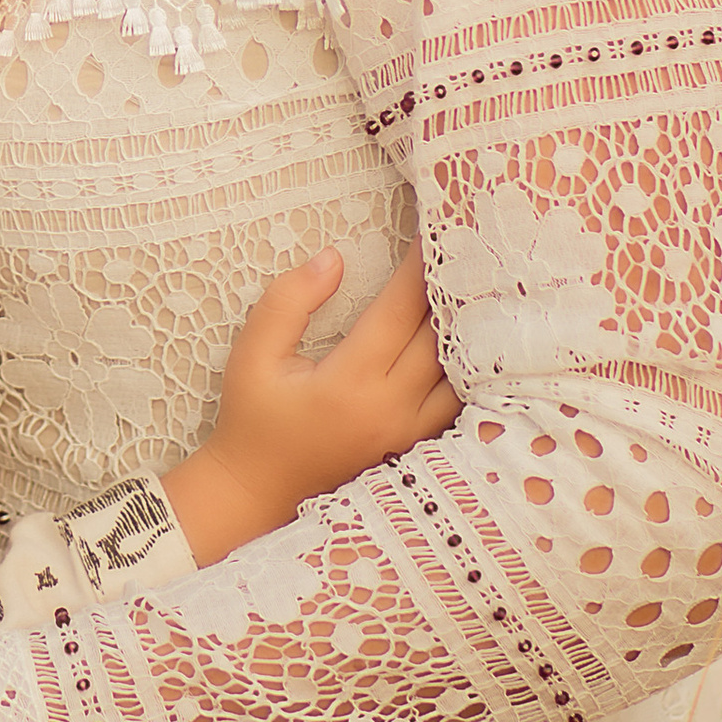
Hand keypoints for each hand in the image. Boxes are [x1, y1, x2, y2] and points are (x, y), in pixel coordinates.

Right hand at [162, 250, 458, 562]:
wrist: (256, 491)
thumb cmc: (251, 418)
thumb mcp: (252, 354)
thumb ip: (289, 301)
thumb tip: (334, 260)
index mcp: (350, 383)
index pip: (400, 312)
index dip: (419, 268)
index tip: (434, 230)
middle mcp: (389, 410)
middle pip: (438, 339)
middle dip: (450, 289)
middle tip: (462, 247)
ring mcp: (407, 434)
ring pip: (458, 375)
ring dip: (464, 332)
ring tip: (470, 289)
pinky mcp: (412, 447)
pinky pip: (454, 404)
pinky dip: (464, 370)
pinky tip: (465, 343)